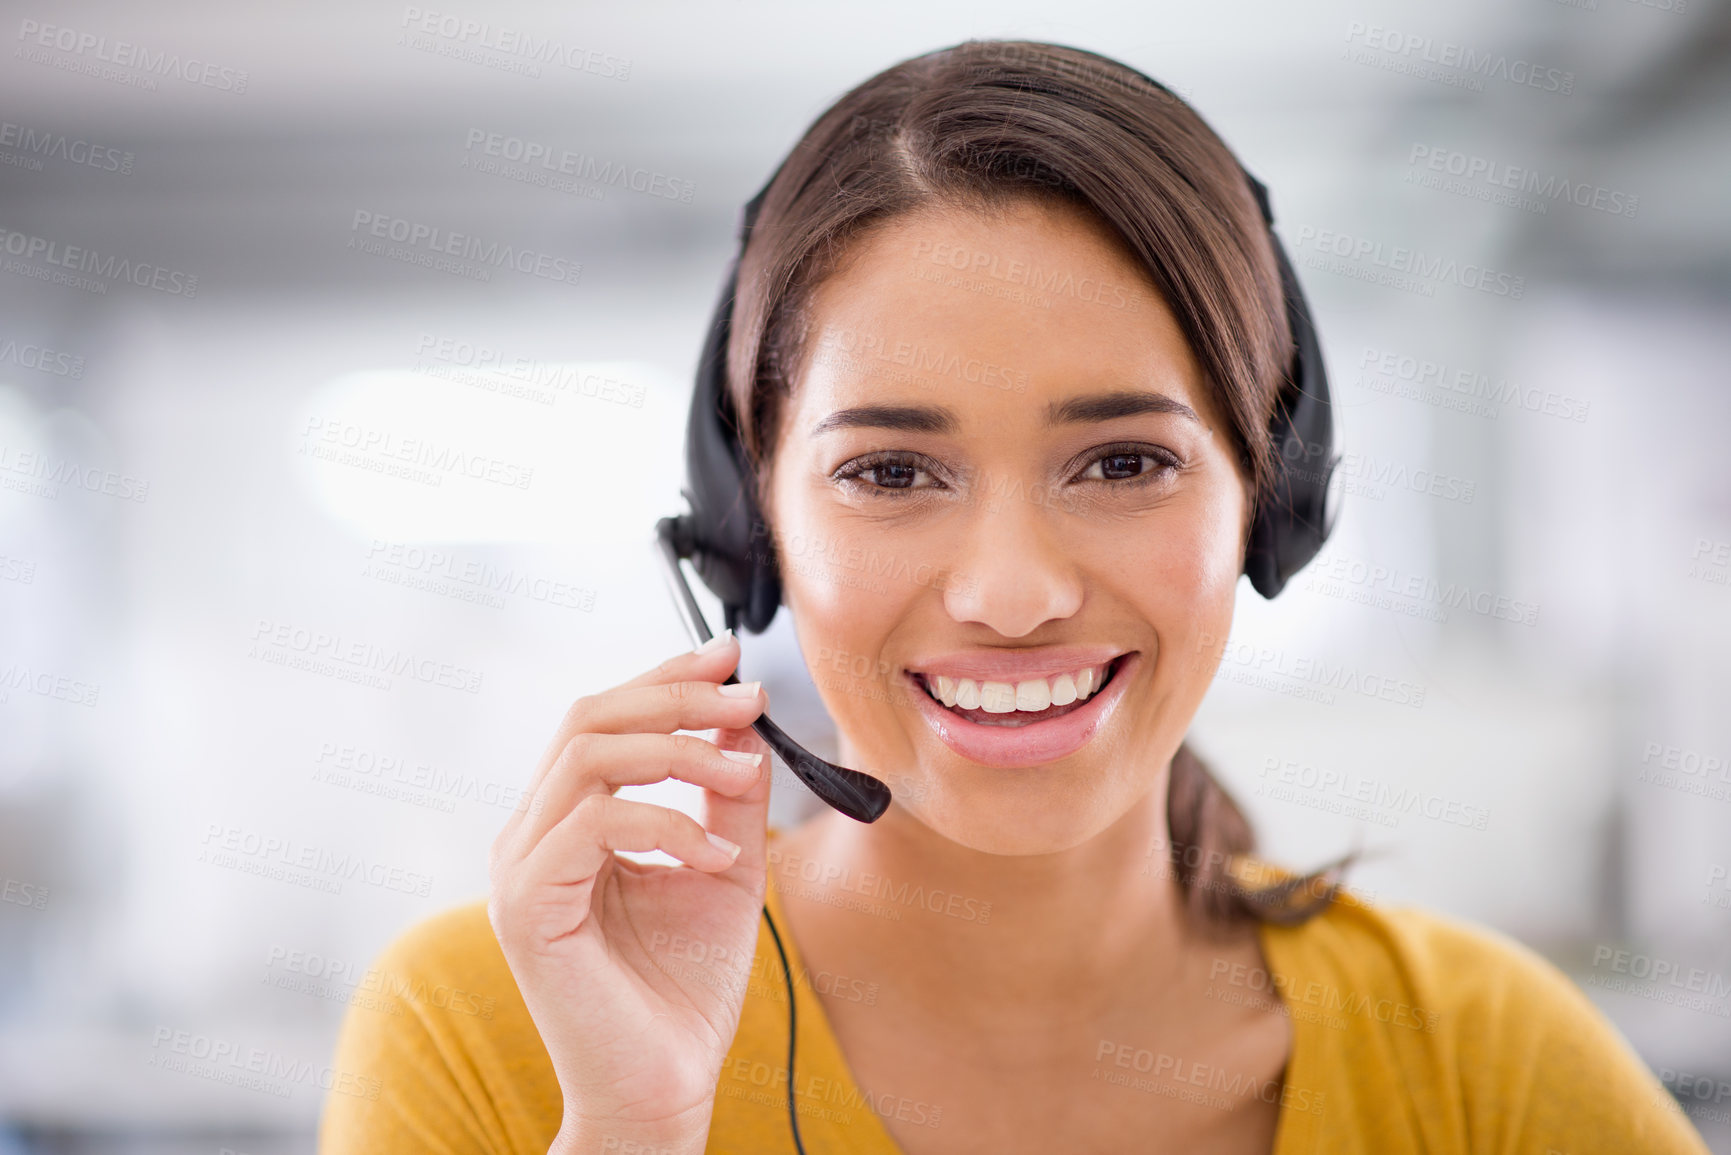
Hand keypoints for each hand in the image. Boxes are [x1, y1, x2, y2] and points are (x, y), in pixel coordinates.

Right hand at [488, 632, 771, 1150]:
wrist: (665, 1085)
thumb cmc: (685, 989)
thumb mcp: (726, 866)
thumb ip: (728, 794)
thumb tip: (744, 719)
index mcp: (567, 823)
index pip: (604, 719)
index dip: (665, 675)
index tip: (731, 656)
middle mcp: (532, 836)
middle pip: (590, 718)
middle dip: (677, 694)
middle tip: (749, 698)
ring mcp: (521, 869)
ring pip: (588, 755)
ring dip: (680, 746)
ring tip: (745, 768)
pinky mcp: (528, 906)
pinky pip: (595, 823)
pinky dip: (667, 821)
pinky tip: (716, 855)